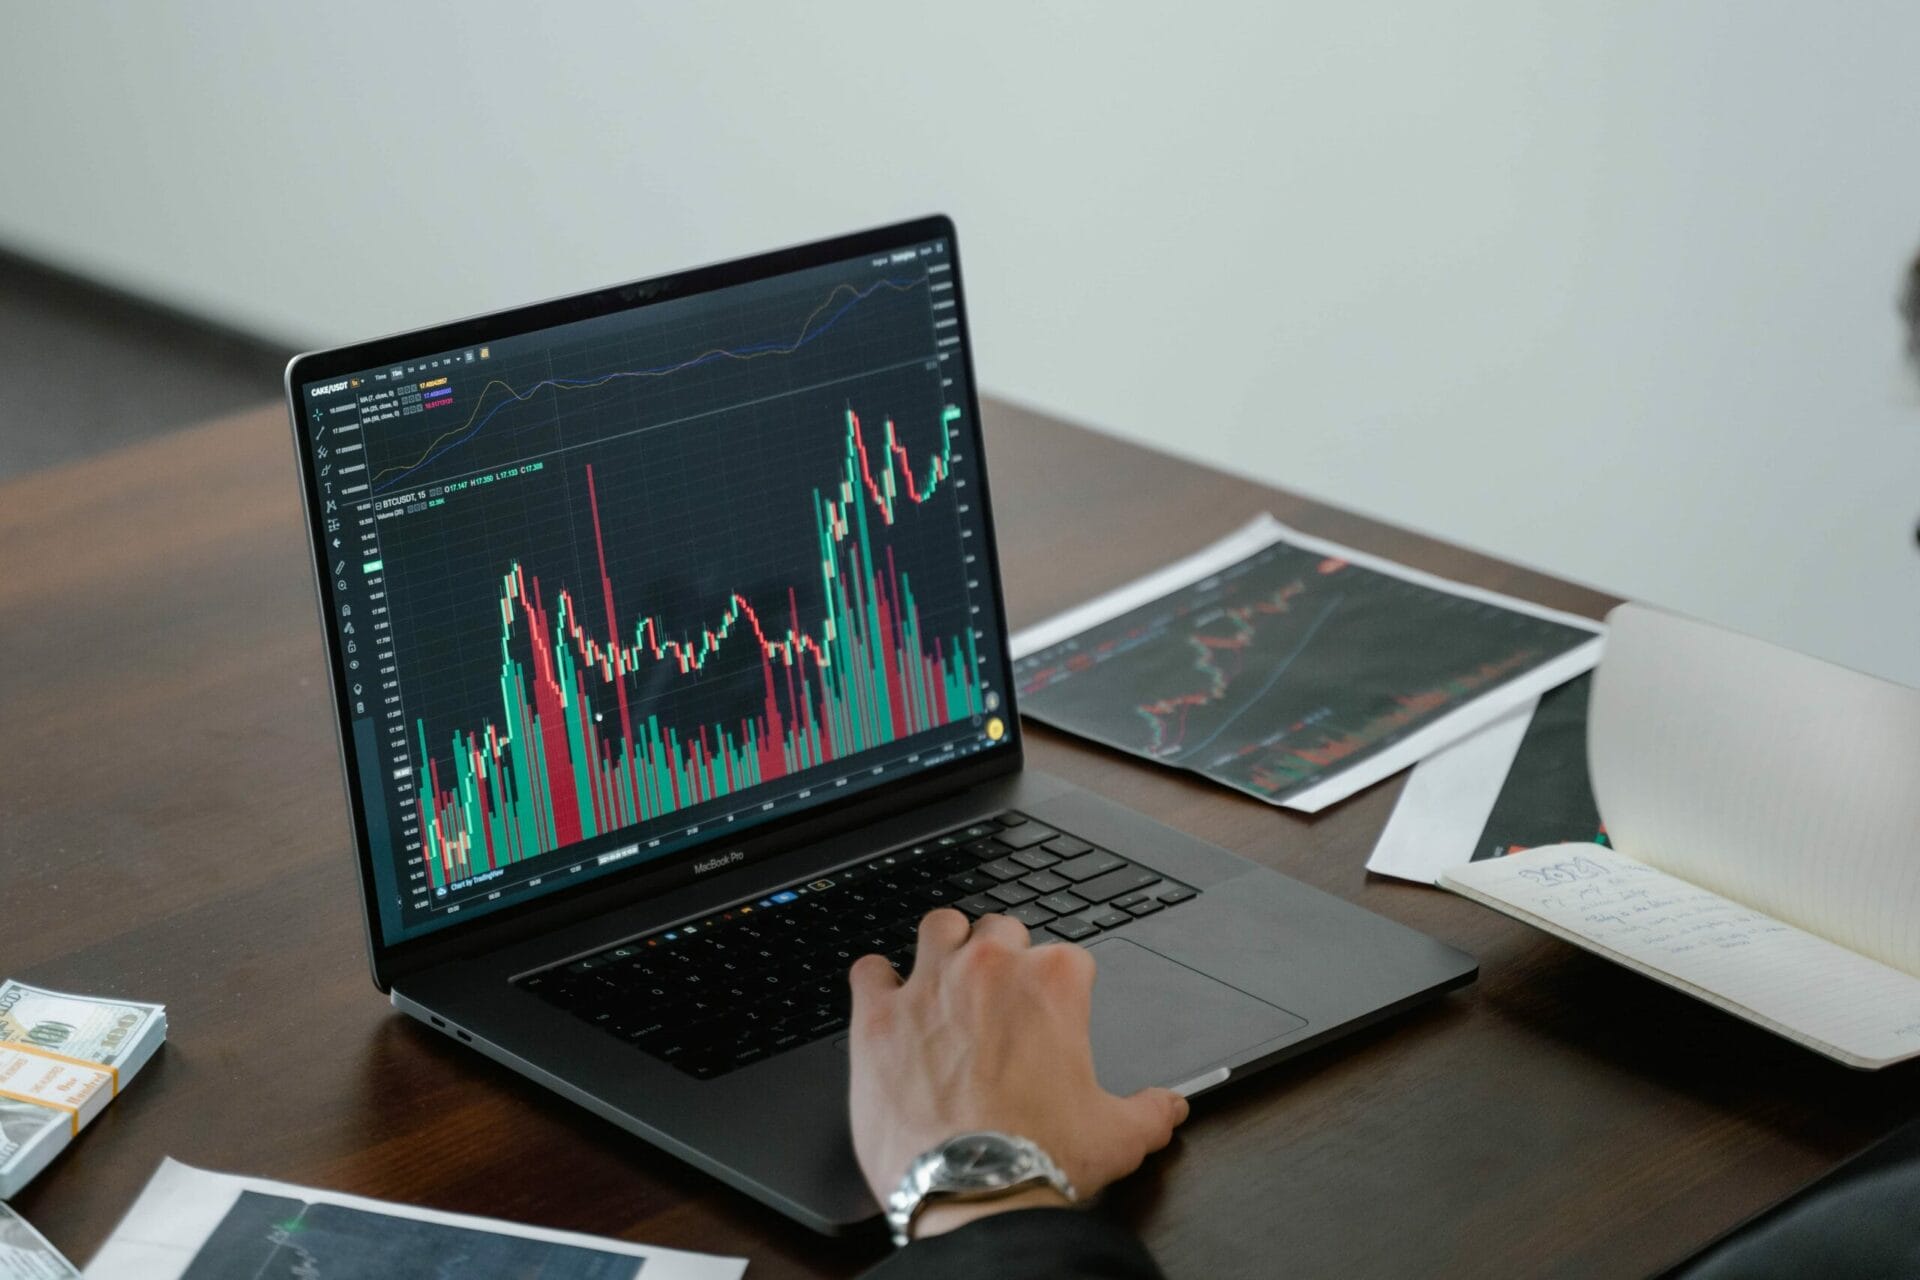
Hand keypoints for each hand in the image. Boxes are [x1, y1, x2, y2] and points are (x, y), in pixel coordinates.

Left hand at [847, 909, 1189, 1238]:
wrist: (975, 1192)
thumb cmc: (1042, 1160)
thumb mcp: (1119, 1136)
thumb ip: (1151, 1110)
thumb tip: (1170, 1105)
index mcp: (1053, 982)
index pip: (1065, 954)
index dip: (1059, 984)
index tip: (1050, 1012)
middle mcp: (990, 968)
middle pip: (999, 929)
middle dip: (1001, 956)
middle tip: (998, 997)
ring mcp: (930, 985)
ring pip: (937, 926)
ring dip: (943, 947)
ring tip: (944, 979)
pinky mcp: (879, 1015)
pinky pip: (870, 968)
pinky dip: (878, 981)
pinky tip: (886, 999)